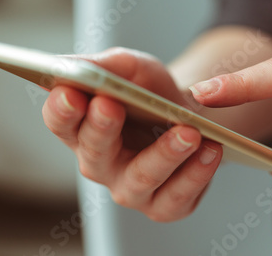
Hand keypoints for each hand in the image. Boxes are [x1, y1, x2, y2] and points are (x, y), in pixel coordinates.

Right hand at [42, 47, 221, 221]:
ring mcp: (130, 189)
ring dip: (164, 154)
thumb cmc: (151, 92)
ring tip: (188, 132)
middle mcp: (100, 164)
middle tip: (111, 105)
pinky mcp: (165, 206)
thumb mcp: (133, 68)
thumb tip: (82, 68)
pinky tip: (211, 150)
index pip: (60, 122)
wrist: (188, 116)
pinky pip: (178, 195)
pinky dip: (197, 173)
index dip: (62, 109)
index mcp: (82, 130)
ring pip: (141, 178)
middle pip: (94, 153)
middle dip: (102, 129)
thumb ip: (107, 66)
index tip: (70, 92)